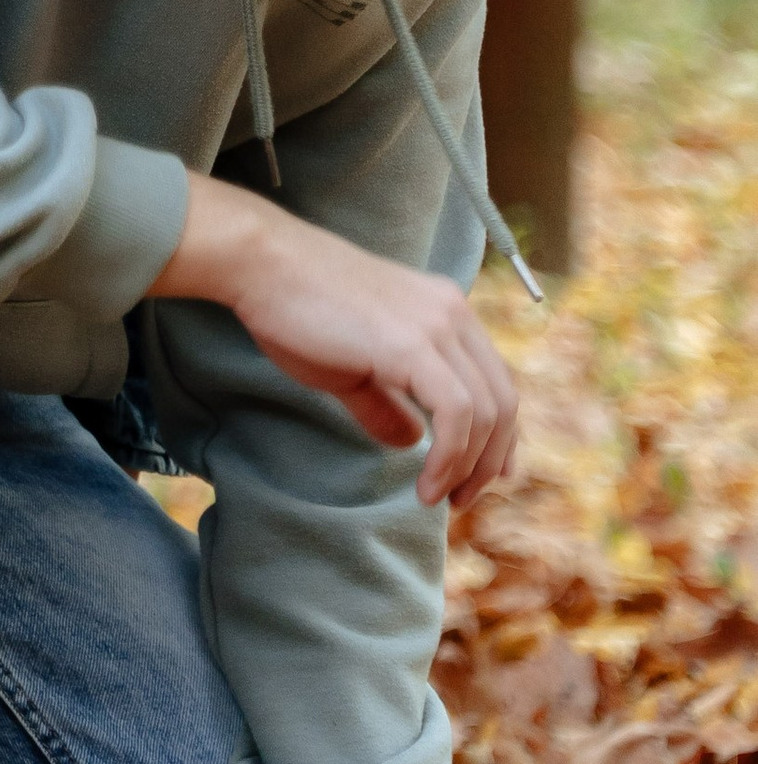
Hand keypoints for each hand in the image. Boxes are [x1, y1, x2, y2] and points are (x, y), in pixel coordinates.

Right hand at [152, 174, 516, 504]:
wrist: (261, 264)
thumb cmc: (295, 308)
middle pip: (502, 400)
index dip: (498, 436)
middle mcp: (452, 313)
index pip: (494, 380)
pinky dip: (449, 457)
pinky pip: (456, 414)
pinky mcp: (413, 344)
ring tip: (438, 498)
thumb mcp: (350, 365)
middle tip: (461, 499)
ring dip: (469, 467)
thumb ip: (384, 401)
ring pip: (486, 411)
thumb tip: (410, 441)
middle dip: (489, 460)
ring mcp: (436, 325)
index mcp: (445, 310)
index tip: (484, 475)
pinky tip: (425, 484)